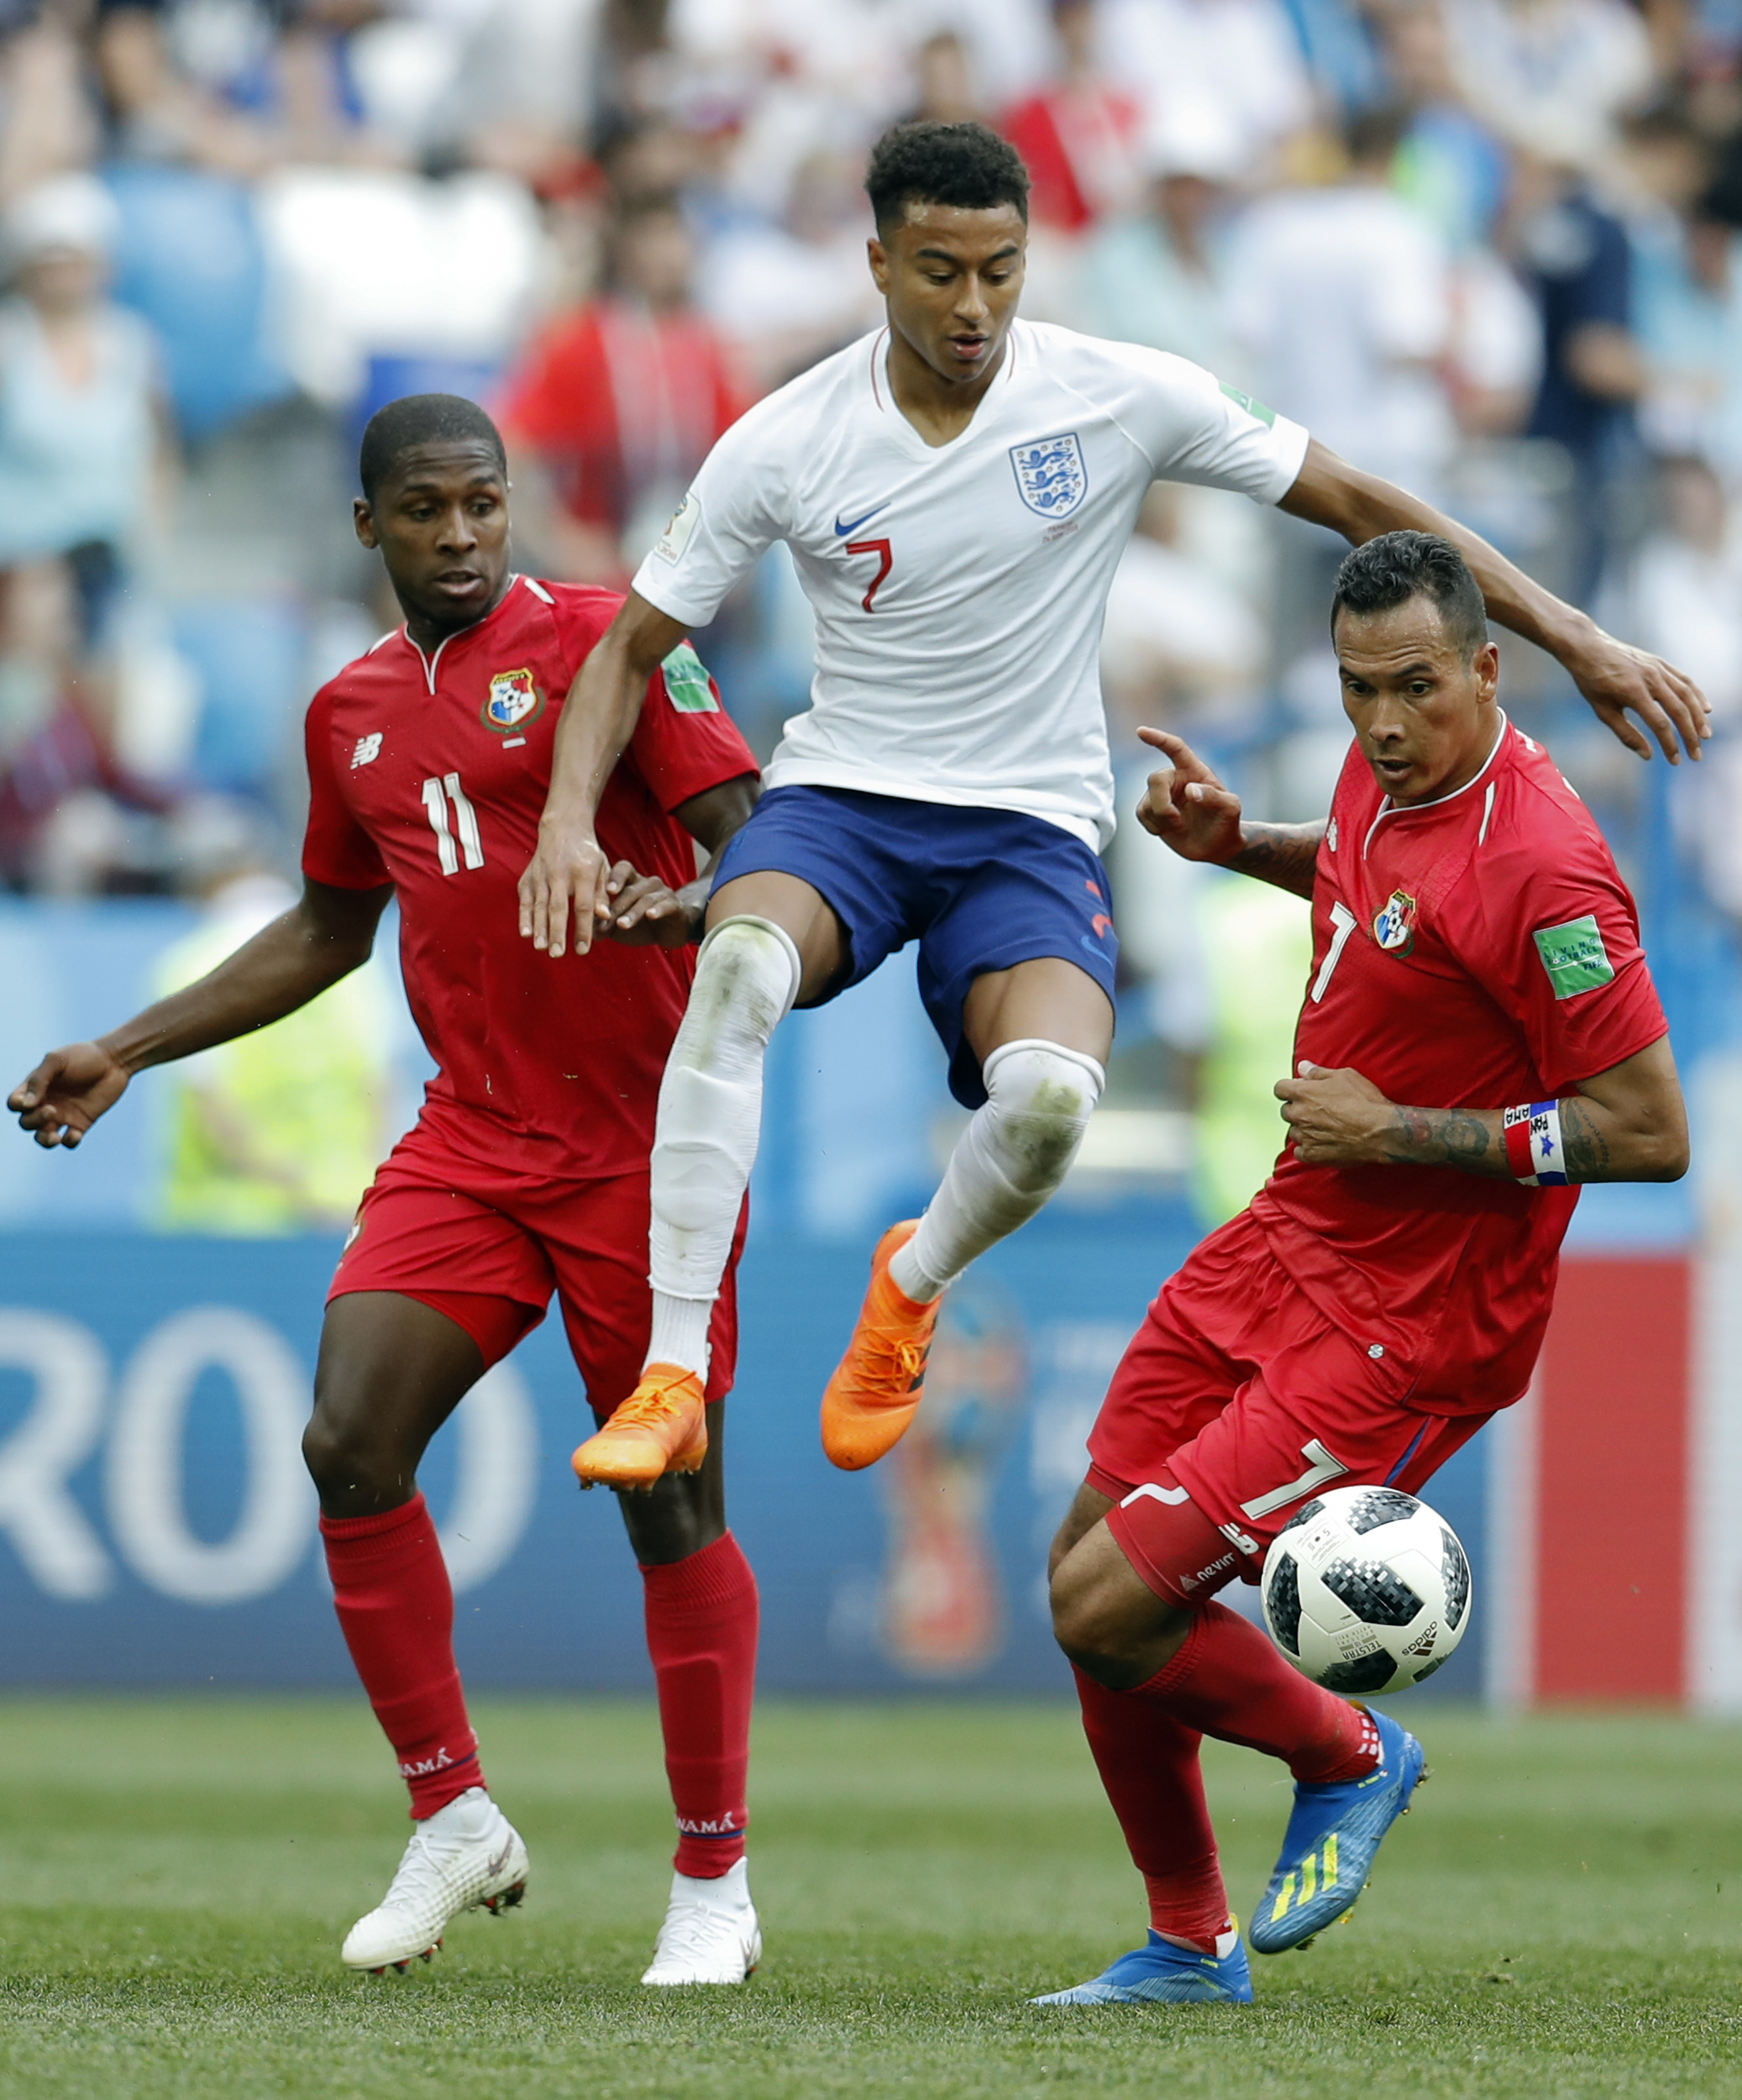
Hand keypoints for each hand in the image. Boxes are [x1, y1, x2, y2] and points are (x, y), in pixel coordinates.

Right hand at [9, 1042, 131, 1148]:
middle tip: (52, 1111)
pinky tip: (75, 1134)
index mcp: (36, 1088)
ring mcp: (64, 1115)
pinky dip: (69, 1142)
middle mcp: (46, 1103)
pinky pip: (69, 1140)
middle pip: (27, 1122)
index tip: (30, 1103)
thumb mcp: (57, 1061)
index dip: (18, 1106)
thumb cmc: (84, 1056)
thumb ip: (39, 1079)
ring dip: (45, 1141)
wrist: (114, 1062)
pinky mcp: (81, 1123)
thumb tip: (27, 1105)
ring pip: (44, 1137)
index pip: (16, 1103)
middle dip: (34, 1121)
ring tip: (55, 1137)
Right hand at [518, 819, 612, 958]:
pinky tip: (525, 933)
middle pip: (558, 907)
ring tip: (541, 948)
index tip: (583, 950)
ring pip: (539, 905)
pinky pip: (525, 899)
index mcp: (583, 872)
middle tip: (557, 955)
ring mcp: (541, 875)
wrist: (563, 828)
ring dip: (539, 928)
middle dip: (557, 932)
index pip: (583, 906)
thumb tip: (605, 918)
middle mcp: (560, 873)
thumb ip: (602, 894)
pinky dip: (524, 916)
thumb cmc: (587, 853)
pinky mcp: (528, 877)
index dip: (583, 929)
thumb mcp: (602, 869)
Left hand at [600, 861, 696, 948]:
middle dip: (617, 907)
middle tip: (606, 922)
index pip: (623, 869)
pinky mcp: (675, 906)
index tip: (607, 891)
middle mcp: (648, 883)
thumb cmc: (641, 925)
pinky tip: (650, 916)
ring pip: (646, 899)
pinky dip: (658, 910)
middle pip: (631, 890)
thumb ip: (604, 925)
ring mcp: (663, 893)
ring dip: (633, 913)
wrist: (669, 933)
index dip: (615, 877)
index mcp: (632, 882)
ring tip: (622, 925)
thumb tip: (589, 932)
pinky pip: (666, 905)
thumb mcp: (618, 926)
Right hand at [1133, 728, 1244, 862]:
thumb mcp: (1230, 808)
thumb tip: (1190, 790)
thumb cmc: (1227, 822)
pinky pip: (1141, 814)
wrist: (1218, 845)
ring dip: (1162, 819)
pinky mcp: (1153, 812)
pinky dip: (1154, 826)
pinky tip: (1169, 830)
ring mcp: (1163, 796)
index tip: (1141, 732)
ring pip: (1147, 802)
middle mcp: (1176, 780)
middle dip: (1162, 802)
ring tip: (1179, 826)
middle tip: (1176, 820)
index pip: (1175, 749)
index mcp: (1194, 771)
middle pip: (1155, 779)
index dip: (1159, 739)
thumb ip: (1214, 796)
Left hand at [1275, 1060, 1393, 1164]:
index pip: (1280, 1089)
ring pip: (1293, 1132)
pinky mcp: (1312, 1155)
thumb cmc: (1364, 1101)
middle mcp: (1299, 1115)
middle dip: (1297, 1108)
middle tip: (1316, 1110)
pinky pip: (1300, 1152)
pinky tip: (1321, 1144)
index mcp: (1303, 1093)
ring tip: (1323, 1127)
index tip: (1299, 1091)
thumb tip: (1302, 1067)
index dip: (1289, 1089)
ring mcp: (1304, 1136)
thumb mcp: (1344, 1076)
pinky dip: (1307, 1148)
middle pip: (1286, 1111)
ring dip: (1303, 1129)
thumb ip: (1318, 1072)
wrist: (1380, 1131)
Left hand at [1565, 627, 1710, 763]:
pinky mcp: (1661, 663)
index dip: (1670, 744)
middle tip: (1696, 756)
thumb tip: (1648, 755)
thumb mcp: (1603, 710)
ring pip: (1686, 695)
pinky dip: (1697, 695)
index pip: (1660, 723)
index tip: (1675, 761)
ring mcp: (1658, 668)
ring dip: (1698, 717)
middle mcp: (1651, 678)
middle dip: (1690, 736)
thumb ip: (1626, 733)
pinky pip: (1684, 680)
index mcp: (1633, 692)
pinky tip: (1705, 709)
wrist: (1589, 648)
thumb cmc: (1592, 682)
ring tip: (1705, 736)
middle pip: (1679, 710)